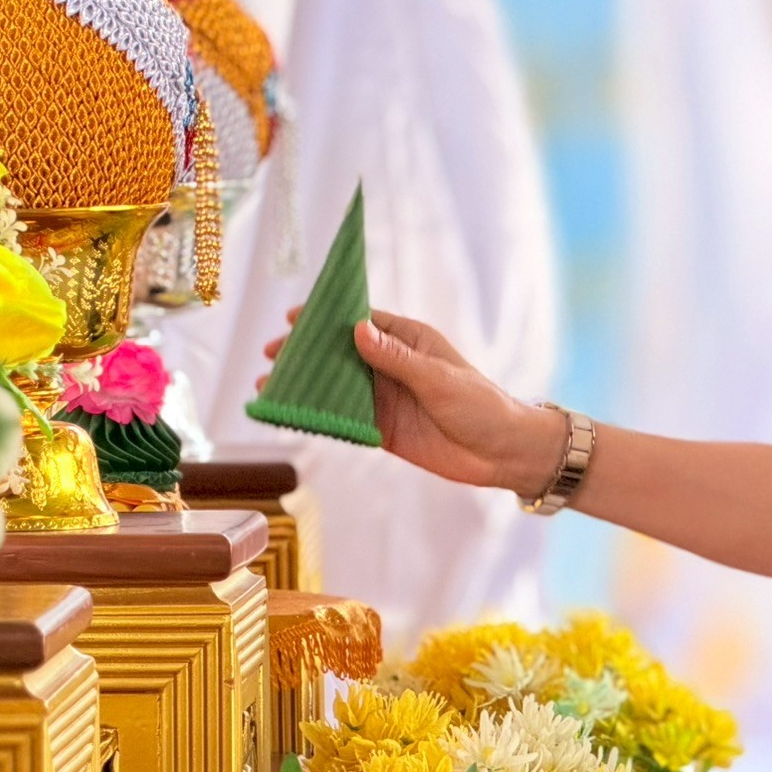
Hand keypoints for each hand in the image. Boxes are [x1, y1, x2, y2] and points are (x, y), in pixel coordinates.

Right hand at [261, 310, 566, 495]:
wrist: (501, 454)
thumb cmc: (480, 405)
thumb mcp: (438, 378)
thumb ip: (396, 359)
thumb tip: (357, 330)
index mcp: (409, 342)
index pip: (362, 323)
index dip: (327, 319)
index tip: (294, 317)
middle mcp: (393, 366)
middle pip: (341, 354)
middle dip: (307, 354)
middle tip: (273, 355)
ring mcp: (386, 398)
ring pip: (338, 387)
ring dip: (307, 386)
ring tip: (270, 386)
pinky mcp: (383, 429)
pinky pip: (345, 419)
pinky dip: (320, 416)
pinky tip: (293, 414)